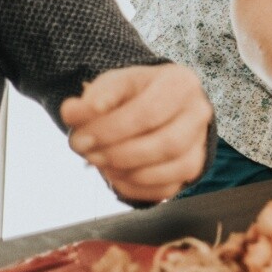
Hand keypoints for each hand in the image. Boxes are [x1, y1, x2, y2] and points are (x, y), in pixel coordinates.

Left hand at [61, 64, 211, 202]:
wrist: (158, 104)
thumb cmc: (135, 93)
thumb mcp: (114, 84)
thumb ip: (92, 98)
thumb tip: (72, 112)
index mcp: (181, 84)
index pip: (149, 112)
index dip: (111, 130)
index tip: (80, 138)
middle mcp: (199, 113)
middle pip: (167, 143)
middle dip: (121, 154)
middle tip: (90, 155)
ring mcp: (200, 143)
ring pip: (173, 168)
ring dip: (129, 172)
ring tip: (102, 163)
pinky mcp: (192, 168)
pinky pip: (167, 188)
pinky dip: (135, 187)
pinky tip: (116, 175)